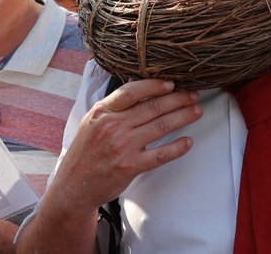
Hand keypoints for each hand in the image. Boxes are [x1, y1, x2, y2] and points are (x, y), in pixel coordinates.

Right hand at [17, 79, 202, 253]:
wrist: (74, 186)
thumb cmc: (85, 152)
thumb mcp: (92, 121)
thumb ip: (113, 106)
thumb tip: (139, 88)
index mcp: (103, 112)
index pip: (132, 91)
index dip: (154, 85)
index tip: (171, 83)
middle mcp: (113, 126)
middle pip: (153, 107)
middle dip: (178, 99)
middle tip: (193, 95)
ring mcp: (123, 146)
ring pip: (161, 126)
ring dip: (183, 117)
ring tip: (196, 111)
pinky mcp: (131, 166)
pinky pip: (161, 154)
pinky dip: (177, 147)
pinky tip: (188, 142)